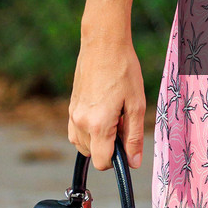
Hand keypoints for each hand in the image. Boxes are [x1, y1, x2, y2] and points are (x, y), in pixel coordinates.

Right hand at [67, 28, 146, 169]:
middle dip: (109, 147)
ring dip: (98, 139)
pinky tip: (102, 113)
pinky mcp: (71, 107)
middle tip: (122, 122)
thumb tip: (133, 163)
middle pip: (93, 154)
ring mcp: (72, 114)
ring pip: (83, 144)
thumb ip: (134, 137)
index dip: (117, 160)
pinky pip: (76, 132)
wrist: (103, 44)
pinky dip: (88, 131)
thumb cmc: (124, 70)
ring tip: (113, 115)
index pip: (102, 162)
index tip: (127, 144)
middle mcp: (80, 122)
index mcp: (98, 124)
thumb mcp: (137, 105)